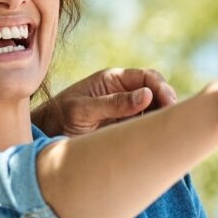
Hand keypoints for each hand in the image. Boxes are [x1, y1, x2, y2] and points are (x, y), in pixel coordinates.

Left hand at [34, 68, 178, 135]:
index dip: (161, 88)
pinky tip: (157, 140)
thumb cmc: (59, 118)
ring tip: (166, 132)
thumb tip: (147, 94)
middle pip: (156, 93)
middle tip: (172, 120)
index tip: (169, 103)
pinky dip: (154, 132)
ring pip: (154, 111)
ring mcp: (125, 111)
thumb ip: (113, 103)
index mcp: (113, 80)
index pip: (147, 77)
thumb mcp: (83, 110)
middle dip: (167, 104)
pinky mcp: (125, 129)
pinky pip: (146, 127)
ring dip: (162, 119)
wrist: (45, 137)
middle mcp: (122, 93)